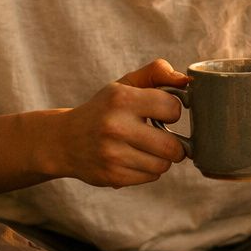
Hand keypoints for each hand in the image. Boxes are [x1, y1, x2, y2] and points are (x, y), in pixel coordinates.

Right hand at [47, 59, 190, 187]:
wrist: (65, 140)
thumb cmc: (104, 109)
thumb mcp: (125, 84)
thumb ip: (156, 73)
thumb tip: (186, 80)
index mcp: (121, 99)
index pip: (172, 108)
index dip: (172, 111)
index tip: (161, 113)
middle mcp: (115, 127)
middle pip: (172, 146)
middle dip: (175, 144)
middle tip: (163, 138)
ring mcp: (112, 154)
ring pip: (163, 165)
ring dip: (161, 158)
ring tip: (147, 148)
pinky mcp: (112, 176)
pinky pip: (150, 177)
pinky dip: (148, 170)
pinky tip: (134, 159)